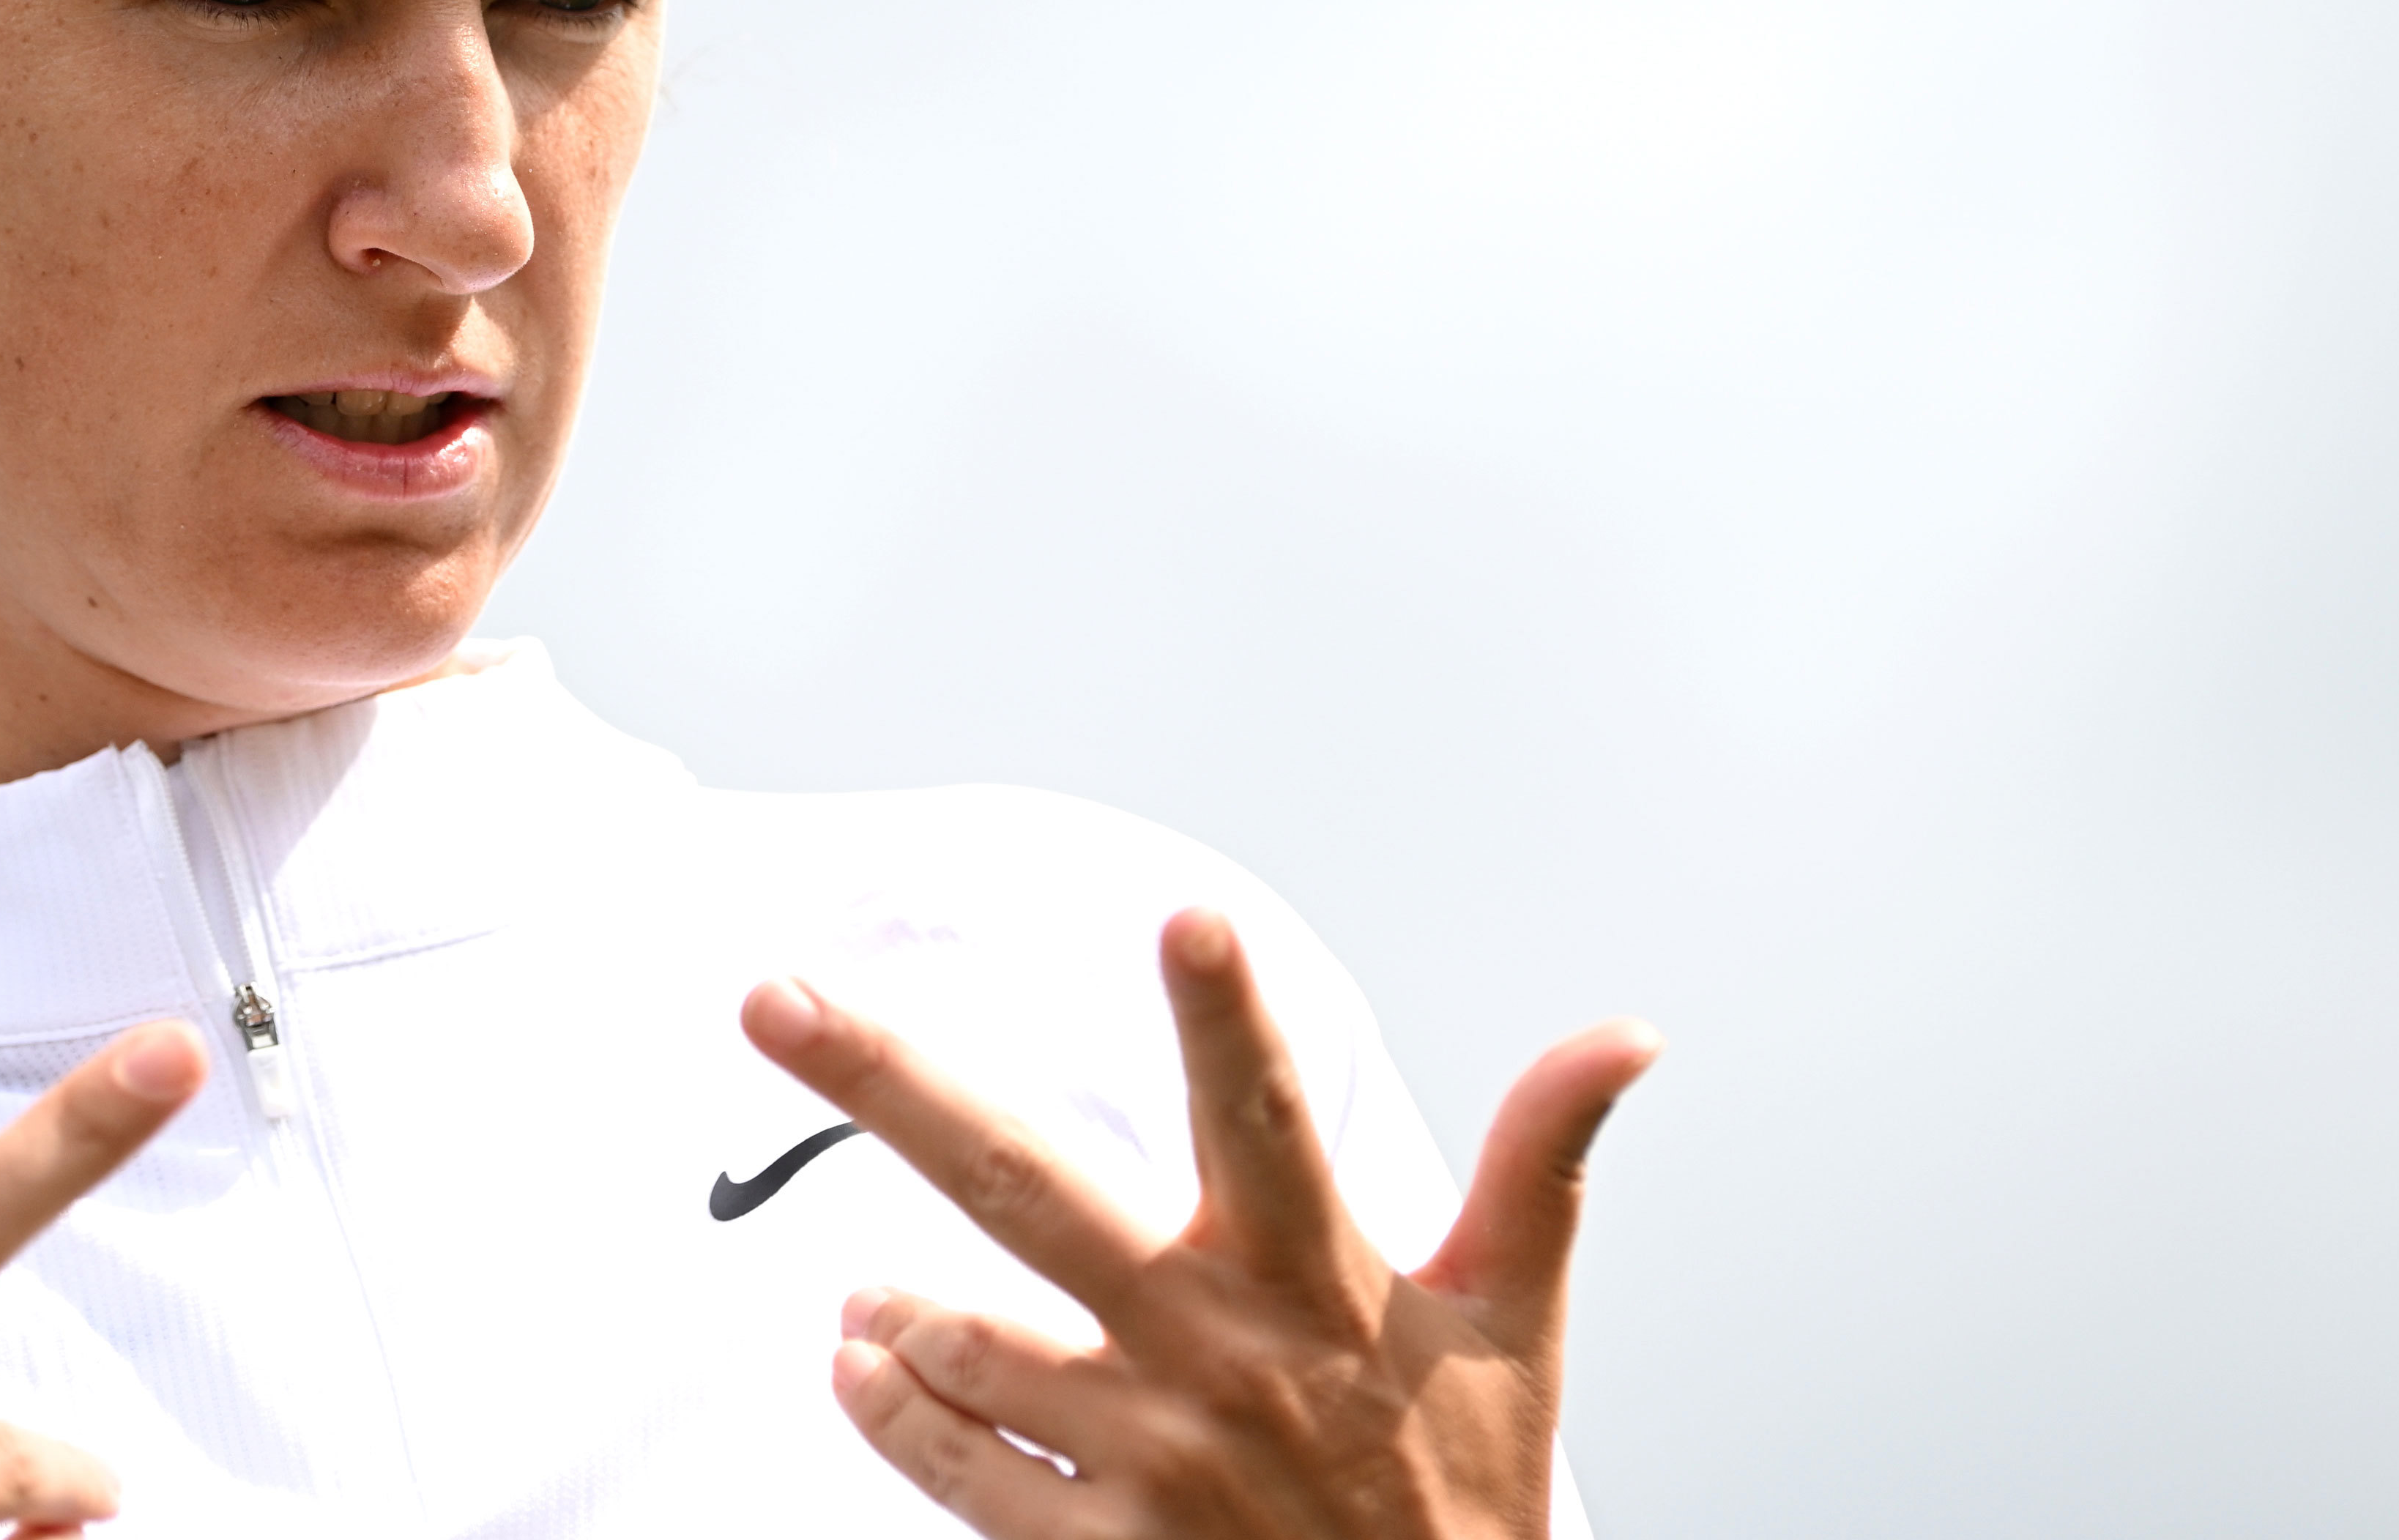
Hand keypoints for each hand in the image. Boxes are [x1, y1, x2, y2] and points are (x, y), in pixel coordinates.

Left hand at [741, 909, 1658, 1539]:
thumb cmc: (1457, 1483)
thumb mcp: (1516, 1321)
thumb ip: (1542, 1162)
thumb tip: (1629, 1032)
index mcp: (1316, 1274)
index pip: (1274, 1117)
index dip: (1232, 1021)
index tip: (1188, 916)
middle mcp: (1214, 1349)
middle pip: (1024, 1180)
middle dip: (885, 1078)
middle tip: (770, 992)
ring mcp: (1145, 1454)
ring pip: (959, 1335)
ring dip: (890, 1305)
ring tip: (863, 1289)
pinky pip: (949, 1460)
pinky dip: (889, 1403)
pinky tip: (863, 1360)